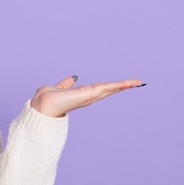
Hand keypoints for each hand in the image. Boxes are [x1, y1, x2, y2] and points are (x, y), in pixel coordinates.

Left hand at [30, 76, 145, 117]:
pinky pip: (108, 87)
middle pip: (109, 90)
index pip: (100, 90)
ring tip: (139, 82)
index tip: (123, 85)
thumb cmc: (47, 100)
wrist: (43, 106)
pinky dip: (119, 85)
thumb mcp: (59, 88)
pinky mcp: (90, 94)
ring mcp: (90, 96)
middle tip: (137, 83)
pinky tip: (130, 83)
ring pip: (111, 89)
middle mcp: (88, 97)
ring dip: (125, 85)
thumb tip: (72, 78)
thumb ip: (66, 84)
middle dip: (123, 87)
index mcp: (82, 95)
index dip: (112, 87)